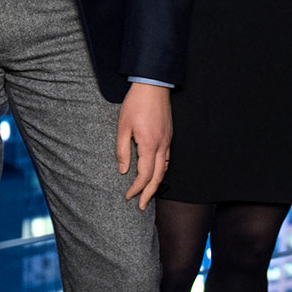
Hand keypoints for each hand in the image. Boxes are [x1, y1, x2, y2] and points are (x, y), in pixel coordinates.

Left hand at [116, 83, 172, 209]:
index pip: (144, 174)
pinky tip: (156, 174)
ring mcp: (167, 141)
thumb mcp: (123, 127)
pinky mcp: (169, 136)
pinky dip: (162, 171)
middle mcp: (161, 145)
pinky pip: (167, 159)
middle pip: (158, 177)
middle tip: (142, 206)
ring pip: (165, 169)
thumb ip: (123, 150)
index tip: (128, 196)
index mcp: (149, 144)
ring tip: (149, 194)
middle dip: (149, 193)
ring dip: (157, 183)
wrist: (153, 85)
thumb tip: (123, 170)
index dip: (136, 188)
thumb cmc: (135, 104)